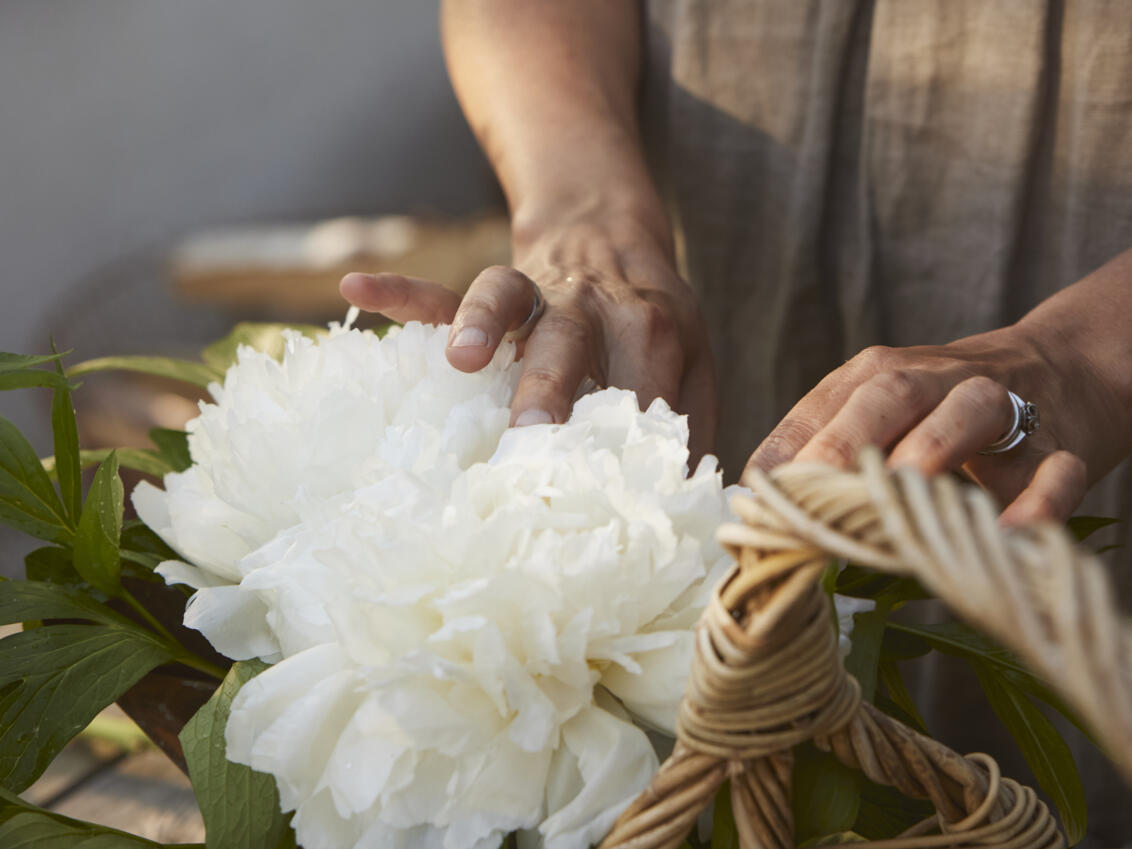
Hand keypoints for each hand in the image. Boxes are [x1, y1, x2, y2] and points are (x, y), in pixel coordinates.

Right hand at [340, 215, 717, 461]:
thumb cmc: (655, 324)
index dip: (622, 443)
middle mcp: (591, 309)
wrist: (615, 243)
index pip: (637, 392)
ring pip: (506, 301)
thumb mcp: (694, 368)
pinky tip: (357, 286)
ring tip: (460, 360)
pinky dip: (402, 290)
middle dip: (550, 387)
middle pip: (570, 343)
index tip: (604, 497)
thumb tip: (688, 508)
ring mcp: (536, 296)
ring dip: (482, 324)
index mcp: (650, 333)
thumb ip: (691, 430)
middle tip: (531, 435)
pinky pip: (445, 290)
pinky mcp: (493, 293)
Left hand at [744, 325, 1120, 524]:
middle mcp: (938, 379)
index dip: (786, 452)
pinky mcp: (1063, 446)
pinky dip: (1037, 502)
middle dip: (843, 444)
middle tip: (810, 499)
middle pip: (889, 395)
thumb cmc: (940, 412)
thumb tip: (751, 505)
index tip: (753, 501)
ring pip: (969, 410)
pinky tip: (1008, 534)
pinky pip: (1054, 470)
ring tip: (897, 499)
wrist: (1063, 370)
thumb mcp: (879, 415)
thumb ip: (822, 450)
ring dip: (931, 451)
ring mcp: (1006, 406)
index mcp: (880, 374)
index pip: (824, 403)